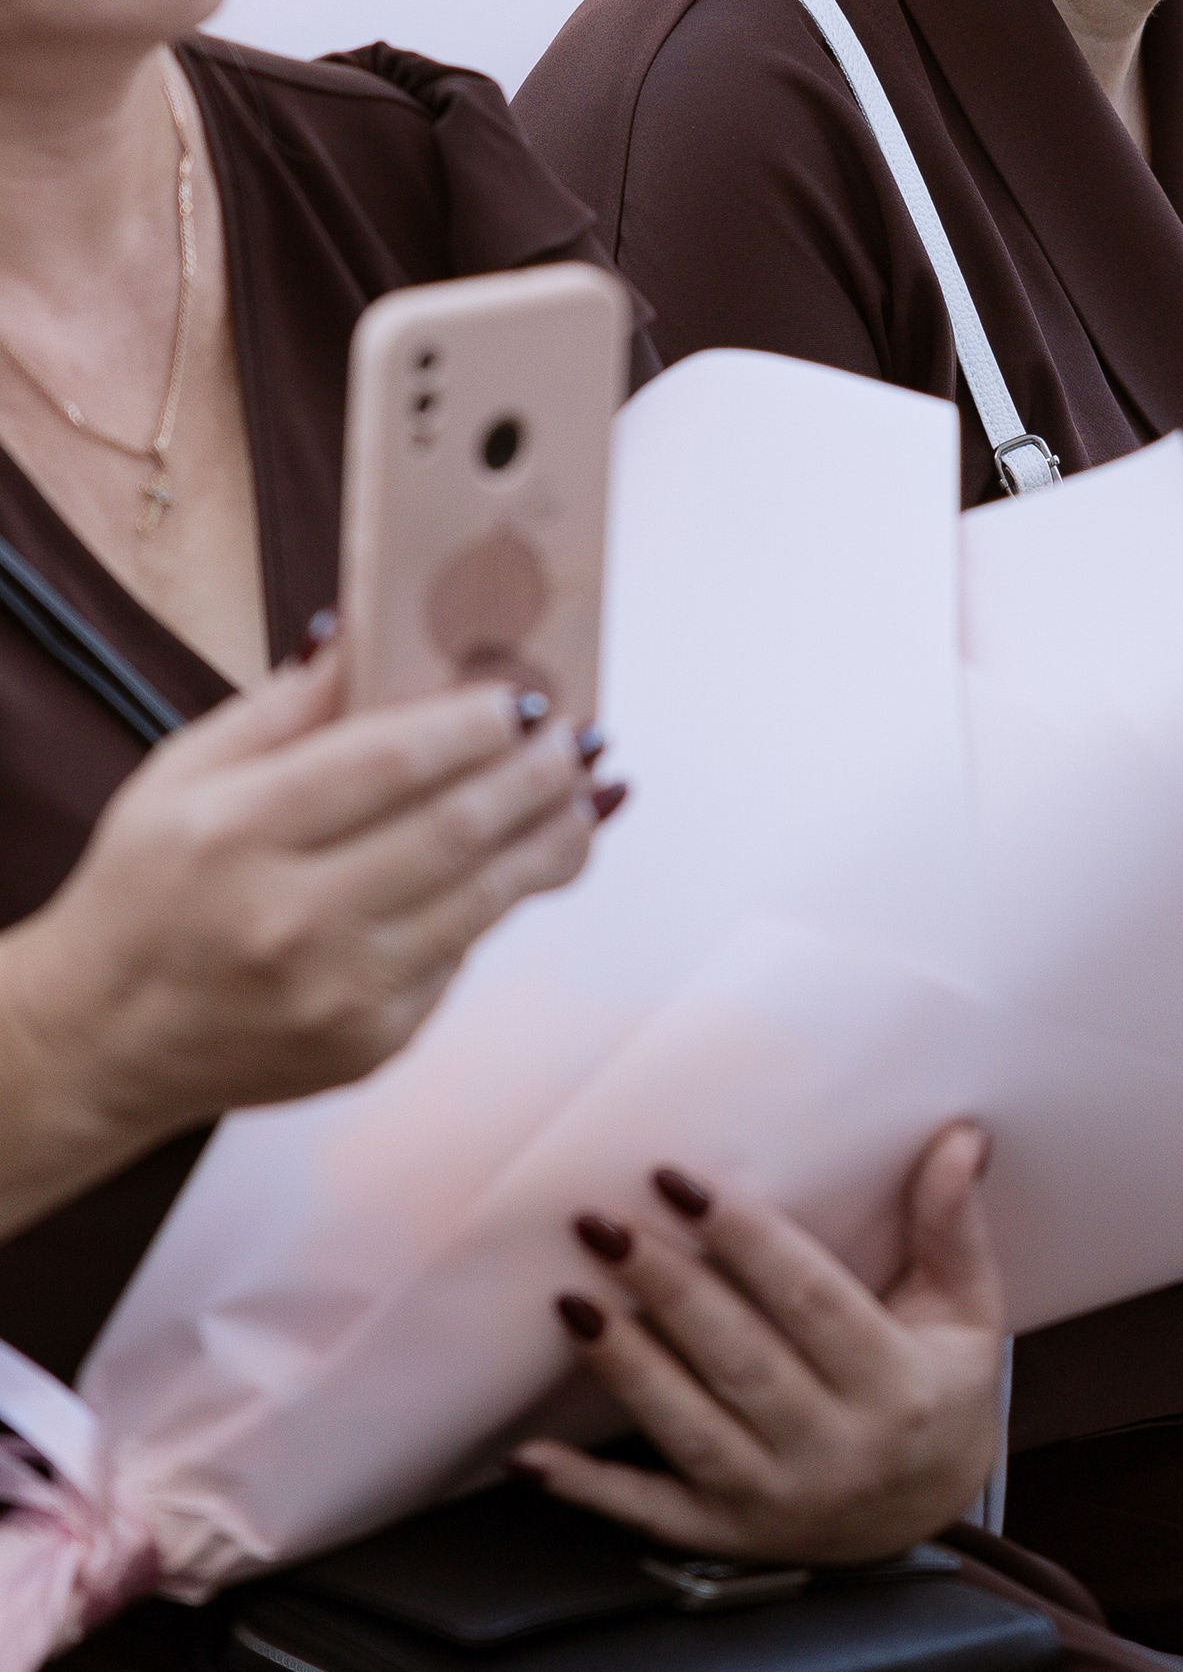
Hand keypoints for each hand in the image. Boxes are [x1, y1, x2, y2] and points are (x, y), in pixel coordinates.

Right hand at [0, 643, 607, 1224]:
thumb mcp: (181, 774)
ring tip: (589, 790)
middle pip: (453, 829)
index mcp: (233, 834)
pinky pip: (461, 956)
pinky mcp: (373, 1043)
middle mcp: (290, 919)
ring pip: (484, 900)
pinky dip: (500, 903)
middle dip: (536, 775)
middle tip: (581, 737)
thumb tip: (368, 628)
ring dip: (554, 838)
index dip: (471, 723)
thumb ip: (287, 706)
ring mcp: (339, 992)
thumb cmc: (145, 891)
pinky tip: (531, 859)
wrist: (105, 1040)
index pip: (386, 762)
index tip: (525, 696)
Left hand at [519, 1128, 1007, 1566]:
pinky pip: (649, 1516)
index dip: (746, 1240)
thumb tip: (960, 1136)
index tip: (684, 1181)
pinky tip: (529, 1458)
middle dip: (668, 1287)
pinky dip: (587, 1492)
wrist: (929, 1515)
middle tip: (602, 1223)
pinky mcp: (727, 1539)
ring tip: (572, 1298)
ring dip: (625, 1366)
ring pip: (688, 1429)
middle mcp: (836, 1452)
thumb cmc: (943, 1389)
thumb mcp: (968, 1310)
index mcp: (898, 1388)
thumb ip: (953, 1224)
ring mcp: (775, 1503)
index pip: (811, 1301)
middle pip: (739, 1360)